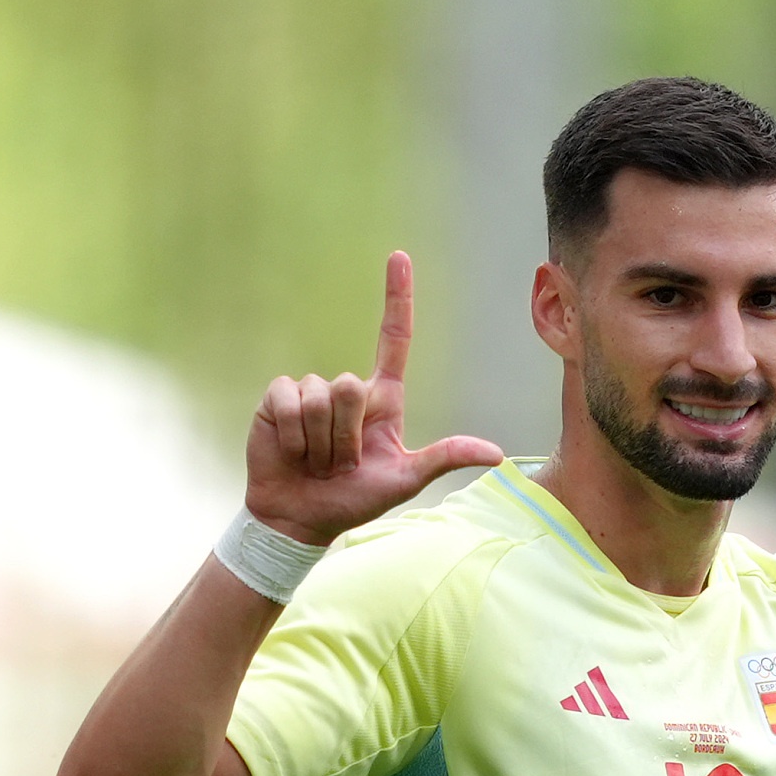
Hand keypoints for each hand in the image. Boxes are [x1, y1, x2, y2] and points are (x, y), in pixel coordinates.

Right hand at [244, 251, 503, 544]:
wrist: (302, 517)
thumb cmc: (356, 499)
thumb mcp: (405, 479)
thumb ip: (445, 458)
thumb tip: (497, 454)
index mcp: (382, 399)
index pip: (393, 338)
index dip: (397, 297)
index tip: (399, 257)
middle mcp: (347, 389)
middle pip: (352, 386)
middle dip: (347, 435)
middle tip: (341, 463)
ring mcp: (310, 391)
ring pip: (323, 397)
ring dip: (321, 441)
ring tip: (317, 461)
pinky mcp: (278, 399)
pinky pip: (290, 400)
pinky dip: (295, 435)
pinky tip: (292, 452)